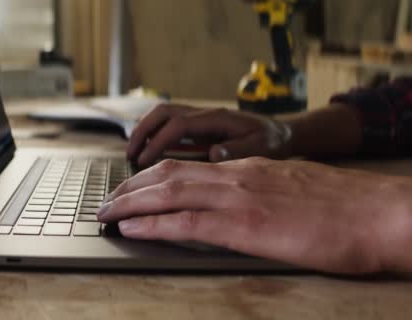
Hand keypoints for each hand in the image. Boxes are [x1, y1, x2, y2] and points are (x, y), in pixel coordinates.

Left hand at [98, 158, 411, 274]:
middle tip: (108, 201)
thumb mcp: (292, 187)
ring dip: (132, 204)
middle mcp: (237, 177)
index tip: (132, 188)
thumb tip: (238, 202)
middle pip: (168, 176)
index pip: (186, 168)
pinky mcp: (247, 226)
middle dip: (131, 188)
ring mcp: (240, 199)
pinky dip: (155, 225)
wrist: (378, 212)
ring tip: (108, 213)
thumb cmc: (342, 206)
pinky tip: (134, 230)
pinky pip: (188, 223)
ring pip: (170, 194)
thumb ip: (260, 191)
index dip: (152, 178)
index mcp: (248, 169)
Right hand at [127, 104, 292, 167]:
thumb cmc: (272, 141)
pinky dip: (154, 134)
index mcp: (217, 119)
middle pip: (163, 113)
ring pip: (163, 115)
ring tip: (133, 154)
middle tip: (129, 155)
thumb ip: (238, 150)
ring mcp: (201, 118)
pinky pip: (170, 124)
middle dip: (142, 131)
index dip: (157, 142)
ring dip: (145, 131)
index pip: (178, 125)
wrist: (282, 132)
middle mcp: (205, 114)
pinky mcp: (200, 126)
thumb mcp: (261, 147)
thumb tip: (213, 154)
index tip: (143, 161)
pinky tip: (148, 153)